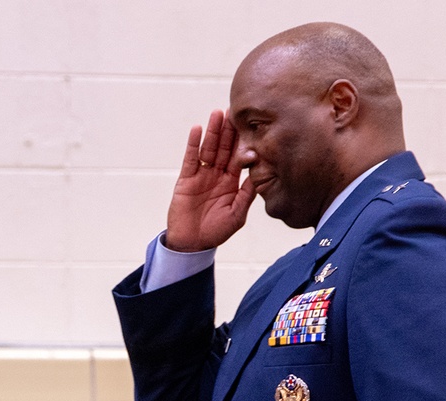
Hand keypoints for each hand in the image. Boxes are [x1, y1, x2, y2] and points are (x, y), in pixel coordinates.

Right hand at [165, 110, 255, 252]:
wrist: (192, 244)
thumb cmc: (215, 232)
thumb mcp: (236, 215)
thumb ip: (246, 195)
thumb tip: (259, 176)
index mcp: (231, 183)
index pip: (239, 158)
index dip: (244, 142)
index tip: (251, 127)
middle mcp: (217, 175)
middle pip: (224, 148)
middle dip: (229, 130)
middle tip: (234, 111)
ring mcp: (201, 176)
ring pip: (208, 149)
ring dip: (213, 132)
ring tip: (217, 114)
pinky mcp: (186, 179)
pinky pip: (190, 159)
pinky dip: (193, 144)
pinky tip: (197, 130)